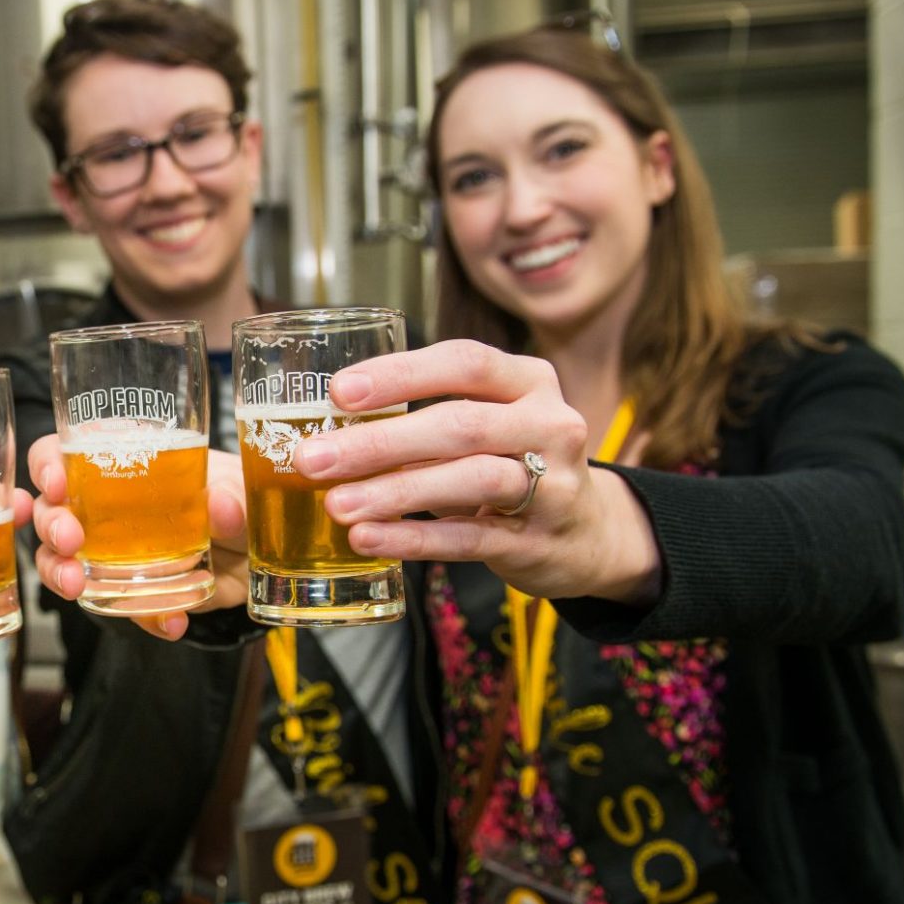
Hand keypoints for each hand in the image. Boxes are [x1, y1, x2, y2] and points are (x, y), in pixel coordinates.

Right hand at [25, 434, 249, 642]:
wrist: (263, 552)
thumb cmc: (238, 498)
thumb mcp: (240, 483)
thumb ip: (231, 493)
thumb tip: (220, 506)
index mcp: (120, 460)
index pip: (61, 452)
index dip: (47, 464)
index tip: (57, 484)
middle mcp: (104, 504)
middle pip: (51, 509)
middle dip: (50, 525)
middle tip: (69, 541)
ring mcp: (112, 550)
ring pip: (60, 559)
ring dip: (58, 573)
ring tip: (77, 586)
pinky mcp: (134, 588)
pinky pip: (120, 605)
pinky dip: (141, 616)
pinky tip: (169, 622)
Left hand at [290, 339, 660, 602]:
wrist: (589, 533)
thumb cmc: (515, 464)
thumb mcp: (490, 424)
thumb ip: (428, 417)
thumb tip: (330, 426)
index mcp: (528, 381)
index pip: (465, 363)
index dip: (401, 374)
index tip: (340, 391)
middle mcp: (549, 425)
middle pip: (460, 425)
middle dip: (380, 442)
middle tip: (314, 458)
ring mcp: (552, 485)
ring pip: (470, 480)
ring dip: (395, 492)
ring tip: (337, 504)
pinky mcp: (537, 541)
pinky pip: (469, 539)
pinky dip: (414, 538)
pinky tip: (368, 538)